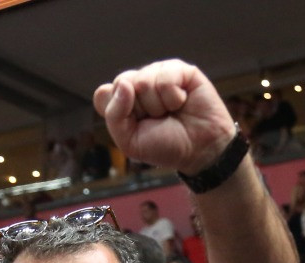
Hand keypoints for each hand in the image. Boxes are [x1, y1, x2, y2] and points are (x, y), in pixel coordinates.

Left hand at [93, 60, 235, 175]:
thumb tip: (124, 83)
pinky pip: (165, 76)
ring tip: (171, 112)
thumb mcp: (129, 140)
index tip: (134, 124)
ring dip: (158, 105)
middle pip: (122, 82)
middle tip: (156, 119)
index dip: (117, 110)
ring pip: (143, 81)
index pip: (104, 94)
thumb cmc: (165, 146)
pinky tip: (182, 101)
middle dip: (139, 109)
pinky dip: (173, 96)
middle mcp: (139, 85)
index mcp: (123, 101)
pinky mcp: (180, 70)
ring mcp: (159, 74)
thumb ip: (114, 114)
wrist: (199, 149)